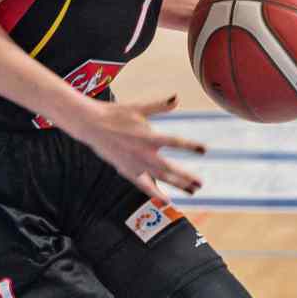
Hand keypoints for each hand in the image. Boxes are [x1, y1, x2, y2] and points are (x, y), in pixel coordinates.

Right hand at [68, 93, 205, 196]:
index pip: (175, 143)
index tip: (204, 150)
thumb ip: (160, 105)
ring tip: (191, 191)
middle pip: (169, 169)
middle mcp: (143, 153)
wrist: (92, 125)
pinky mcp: (127, 170)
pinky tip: (167, 199)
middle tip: (200, 183)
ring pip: (159, 179)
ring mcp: (135, 164)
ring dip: (176, 185)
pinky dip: (155, 193)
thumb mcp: (139, 107)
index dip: (190, 147)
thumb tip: (176, 97)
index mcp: (148, 136)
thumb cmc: (116, 114)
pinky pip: (143, 185)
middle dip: (186, 177)